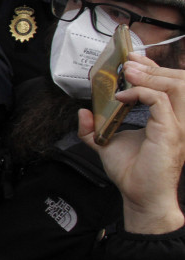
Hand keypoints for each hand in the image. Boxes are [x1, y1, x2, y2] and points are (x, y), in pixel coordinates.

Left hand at [78, 54, 184, 233]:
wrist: (139, 197)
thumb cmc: (131, 173)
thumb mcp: (107, 144)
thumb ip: (93, 129)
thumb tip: (83, 113)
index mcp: (166, 120)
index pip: (168, 86)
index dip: (152, 70)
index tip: (130, 62)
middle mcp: (175, 120)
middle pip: (176, 81)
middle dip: (150, 67)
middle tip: (127, 62)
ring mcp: (175, 126)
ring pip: (175, 86)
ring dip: (149, 75)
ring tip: (127, 73)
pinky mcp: (169, 132)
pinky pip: (159, 101)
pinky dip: (140, 93)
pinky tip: (122, 97)